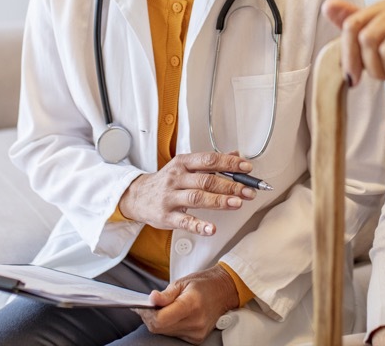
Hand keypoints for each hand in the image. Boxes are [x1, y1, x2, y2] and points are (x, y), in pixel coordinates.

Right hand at [118, 152, 256, 235]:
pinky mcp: (166, 216)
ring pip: (197, 198)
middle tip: (248, 191)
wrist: (136, 196)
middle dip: (230, 185)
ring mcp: (171, 197)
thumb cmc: (166, 182)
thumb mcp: (185, 166)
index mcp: (183, 163)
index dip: (229, 164)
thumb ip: (210, 163)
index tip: (247, 168)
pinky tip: (212, 229)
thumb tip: (236, 156)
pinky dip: (199, 225)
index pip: (209, 160)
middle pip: (206, 180)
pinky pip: (184, 221)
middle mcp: (177, 178)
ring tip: (236, 203)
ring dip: (219, 201)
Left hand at [138, 265, 239, 343]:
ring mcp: (197, 332)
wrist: (224, 291)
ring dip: (159, 322)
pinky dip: (169, 326)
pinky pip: (174, 334)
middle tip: (148, 306)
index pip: (161, 319)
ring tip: (161, 309)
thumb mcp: (183, 281)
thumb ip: (166, 294)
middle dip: (150, 317)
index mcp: (191, 304)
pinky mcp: (197, 338)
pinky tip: (172, 316)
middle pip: (160, 328)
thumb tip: (151, 299)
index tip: (142, 306)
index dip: (147, 313)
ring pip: (165, 332)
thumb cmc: (203, 283)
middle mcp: (195, 322)